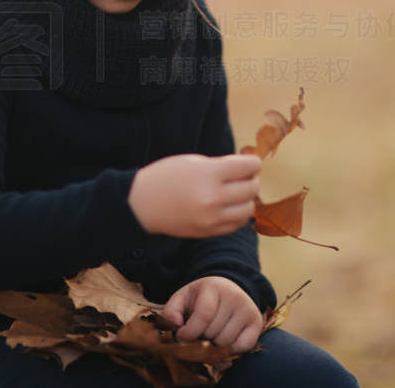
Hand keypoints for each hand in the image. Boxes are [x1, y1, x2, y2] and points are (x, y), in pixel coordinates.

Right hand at [128, 153, 260, 237]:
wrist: (142, 204)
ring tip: (235, 194)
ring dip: (246, 199)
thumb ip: (221, 165)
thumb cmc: (166, 177)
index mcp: (208, 174)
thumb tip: (248, 170)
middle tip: (241, 178)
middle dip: (250, 180)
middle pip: (252, 188)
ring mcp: (211, 217)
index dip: (252, 163)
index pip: (249, 167)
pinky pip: (237, 224)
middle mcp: (212, 197)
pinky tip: (228, 207)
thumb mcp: (193, 162)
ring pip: (248, 209)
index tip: (248, 164)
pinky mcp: (208, 232)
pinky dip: (238, 215)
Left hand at [162, 276, 263, 353]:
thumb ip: (171, 311)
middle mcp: (234, 297)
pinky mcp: (257, 322)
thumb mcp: (182, 298)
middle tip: (199, 331)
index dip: (189, 332)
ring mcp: (248, 309)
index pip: (203, 316)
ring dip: (214, 344)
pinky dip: (230, 349)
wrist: (226, 289)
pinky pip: (241, 347)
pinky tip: (224, 338)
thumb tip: (176, 326)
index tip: (181, 336)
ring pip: (226, 343)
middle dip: (201, 337)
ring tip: (211, 333)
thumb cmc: (200, 298)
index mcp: (213, 287)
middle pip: (213, 333)